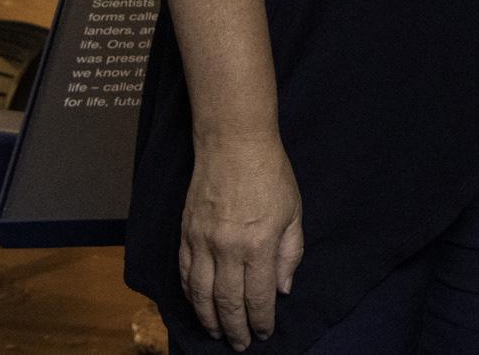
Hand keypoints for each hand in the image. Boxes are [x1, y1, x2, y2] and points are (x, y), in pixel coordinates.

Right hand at [180, 133, 303, 348]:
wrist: (233, 143)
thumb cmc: (271, 174)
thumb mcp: (293, 212)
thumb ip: (290, 254)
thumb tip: (282, 289)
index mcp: (260, 244)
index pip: (259, 296)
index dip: (261, 320)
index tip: (264, 333)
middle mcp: (228, 248)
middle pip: (228, 303)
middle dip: (236, 329)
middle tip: (241, 344)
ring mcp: (203, 242)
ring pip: (201, 295)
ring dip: (209, 320)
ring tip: (218, 334)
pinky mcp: (186, 234)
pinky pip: (185, 274)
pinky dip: (191, 296)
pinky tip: (198, 306)